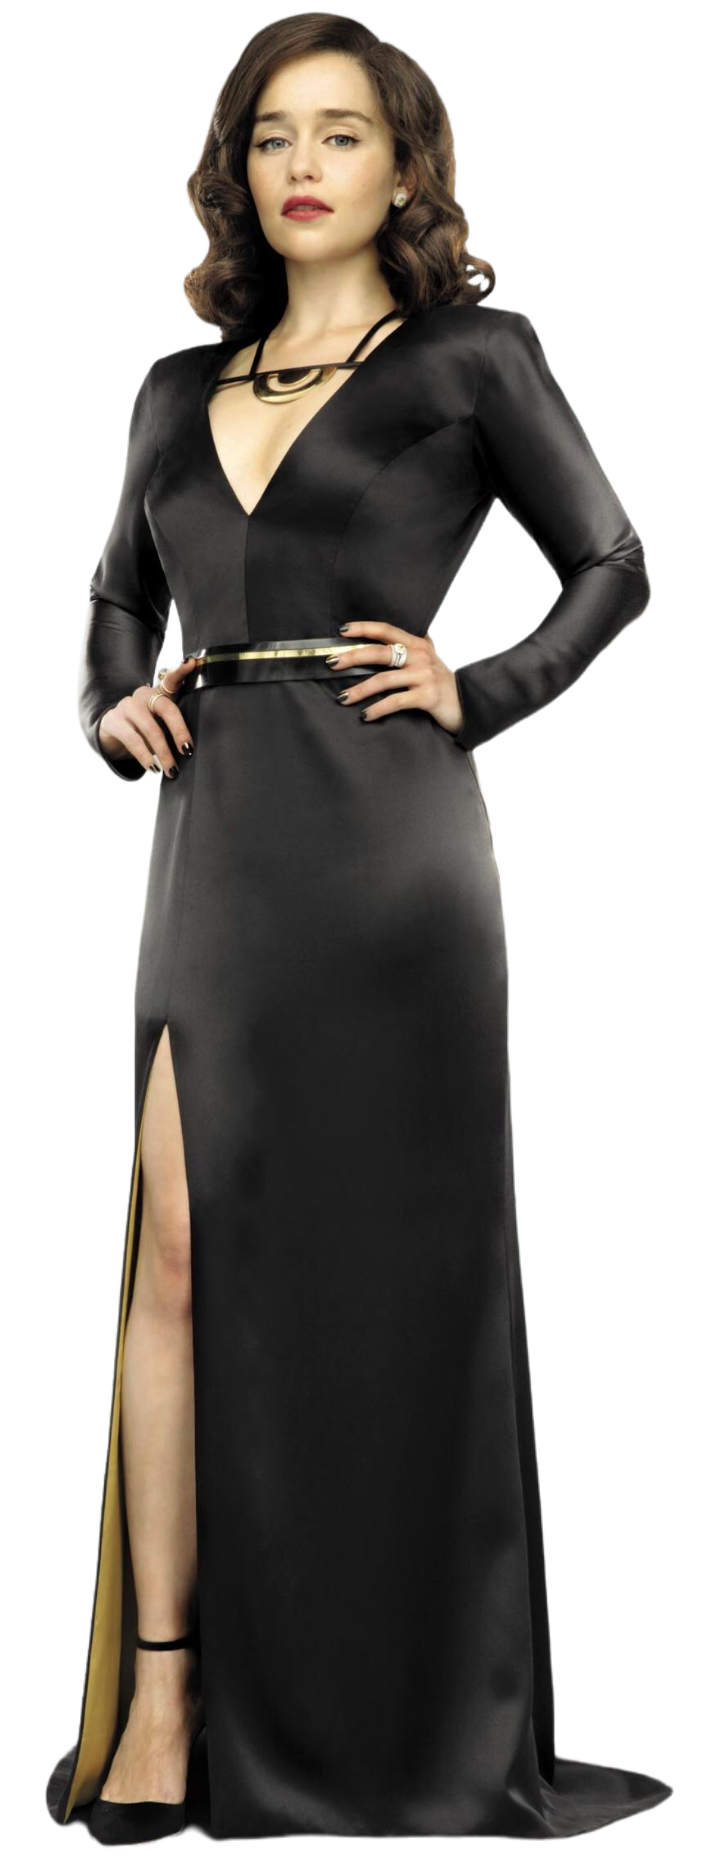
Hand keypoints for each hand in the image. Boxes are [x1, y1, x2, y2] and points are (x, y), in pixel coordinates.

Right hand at [98, 656, 199, 775]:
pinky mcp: (113, 721)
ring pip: (150, 729)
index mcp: (159, 693)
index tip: (192, 663)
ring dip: (163, 753)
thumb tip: (191, 748)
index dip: (181, 670)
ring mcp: (127, 706)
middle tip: (188, 751)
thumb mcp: (161, 724)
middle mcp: (143, 695)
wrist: (112, 734)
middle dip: (179, 732)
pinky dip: (145, 757)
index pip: (172, 679)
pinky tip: (153, 769)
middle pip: (166, 708)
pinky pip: (133, 740)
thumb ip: (175, 726)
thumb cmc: (145, 729)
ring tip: (172, 770)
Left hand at [326, 622, 463, 734]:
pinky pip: (396, 702)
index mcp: (418, 644)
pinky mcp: (427, 696)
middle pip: (380, 652)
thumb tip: (393, 634)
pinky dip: (377, 709)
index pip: (386, 630)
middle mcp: (420, 656)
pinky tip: (365, 715)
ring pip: (384, 680)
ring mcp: (424, 676)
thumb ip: (415, 645)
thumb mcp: (431, 658)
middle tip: (331, 663)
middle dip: (352, 657)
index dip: (363, 628)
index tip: (342, 631)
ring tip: (342, 698)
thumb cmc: (444, 683)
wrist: (469, 704)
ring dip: (359, 690)